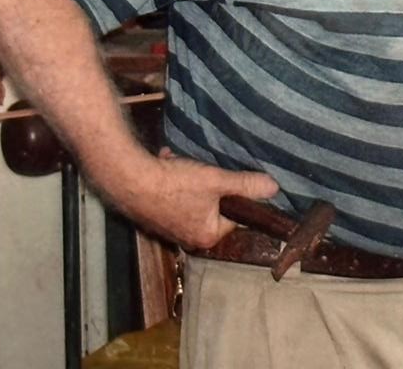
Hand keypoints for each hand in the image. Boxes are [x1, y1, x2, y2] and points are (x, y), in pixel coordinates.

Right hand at [99, 147, 278, 248]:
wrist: (128, 180)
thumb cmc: (175, 184)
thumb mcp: (216, 181)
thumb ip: (246, 185)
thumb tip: (274, 188)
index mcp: (207, 236)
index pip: (235, 216)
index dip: (235, 193)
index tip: (226, 178)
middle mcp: (188, 238)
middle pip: (213, 206)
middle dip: (209, 185)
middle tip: (201, 172)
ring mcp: (168, 229)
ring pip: (193, 198)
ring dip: (191, 179)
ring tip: (182, 166)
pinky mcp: (154, 217)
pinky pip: (173, 196)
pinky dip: (174, 179)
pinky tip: (168, 165)